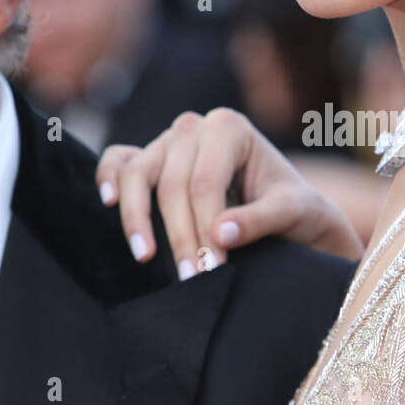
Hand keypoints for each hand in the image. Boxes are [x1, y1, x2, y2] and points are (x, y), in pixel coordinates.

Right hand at [96, 108, 363, 271]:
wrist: (290, 211)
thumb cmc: (296, 208)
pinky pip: (119, 161)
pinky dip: (109, 178)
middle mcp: (194, 127)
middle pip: (171, 183)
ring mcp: (168, 141)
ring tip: (145, 257)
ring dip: (138, 218)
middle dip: (179, 234)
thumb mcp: (293, 213)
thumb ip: (260, 220)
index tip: (211, 268)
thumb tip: (219, 234)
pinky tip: (108, 204)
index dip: (203, 226)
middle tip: (191, 277)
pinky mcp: (150, 157)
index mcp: (230, 127)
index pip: (205, 182)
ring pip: (138, 174)